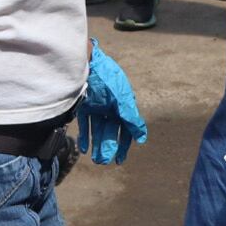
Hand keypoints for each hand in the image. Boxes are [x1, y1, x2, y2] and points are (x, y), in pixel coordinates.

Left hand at [78, 41, 148, 165]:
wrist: (85, 63)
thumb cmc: (107, 79)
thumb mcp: (122, 101)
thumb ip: (131, 119)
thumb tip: (142, 139)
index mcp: (123, 105)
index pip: (126, 128)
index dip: (124, 144)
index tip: (119, 159)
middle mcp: (111, 107)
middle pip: (110, 131)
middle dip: (108, 147)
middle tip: (104, 162)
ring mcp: (96, 106)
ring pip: (97, 130)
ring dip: (96, 144)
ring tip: (95, 159)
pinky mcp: (83, 106)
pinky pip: (85, 124)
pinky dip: (85, 136)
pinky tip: (84, 149)